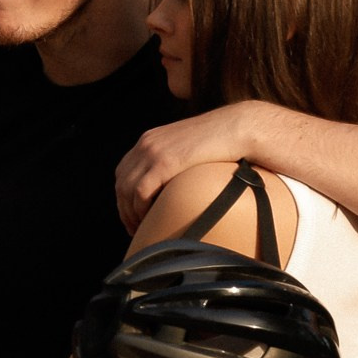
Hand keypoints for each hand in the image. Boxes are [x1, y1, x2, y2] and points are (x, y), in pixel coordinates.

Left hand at [114, 100, 275, 228]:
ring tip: (140, 229)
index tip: (131, 216)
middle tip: (133, 229)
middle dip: (124, 209)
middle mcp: (146, 144)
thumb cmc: (220, 142)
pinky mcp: (164, 162)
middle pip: (122, 183)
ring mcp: (153, 151)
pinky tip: (148, 219)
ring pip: (127, 190)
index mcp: (149, 140)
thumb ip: (174, 161)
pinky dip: (140, 208)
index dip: (123, 197)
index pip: (123, 173)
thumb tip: (170, 185)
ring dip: (130, 213)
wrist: (236, 127)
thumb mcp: (187, 148)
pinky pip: (141, 191)